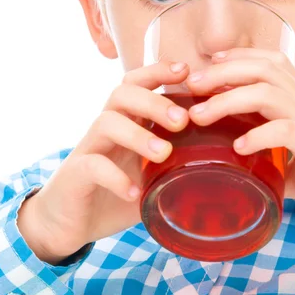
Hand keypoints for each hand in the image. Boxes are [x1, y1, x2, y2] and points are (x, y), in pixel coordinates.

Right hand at [17, 61, 190, 263]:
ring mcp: (89, 149)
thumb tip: (225, 170)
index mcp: (126, 123)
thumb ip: (178, 169)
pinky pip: (93, 166)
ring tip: (163, 154)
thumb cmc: (115, 195)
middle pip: (123, 94)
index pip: (137, 84)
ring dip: (138, 135)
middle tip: (182, 121)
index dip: (158, 71)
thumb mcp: (151, 178)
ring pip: (107, 122)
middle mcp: (106, 129)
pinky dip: (116, 177)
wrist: (69, 224)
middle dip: (154, 101)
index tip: (186, 70)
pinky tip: (135, 192)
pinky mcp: (76, 174)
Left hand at [185, 49, 294, 237]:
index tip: (210, 60)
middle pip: (264, 68)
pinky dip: (257, 135)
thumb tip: (236, 161)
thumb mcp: (294, 157)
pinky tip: (238, 148)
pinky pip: (284, 130)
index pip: (271, 60)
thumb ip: (268, 153)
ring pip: (268, 93)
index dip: (239, 55)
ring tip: (200, 117)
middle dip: (223, 71)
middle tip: (191, 85)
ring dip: (228, 101)